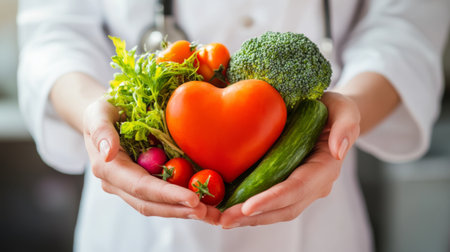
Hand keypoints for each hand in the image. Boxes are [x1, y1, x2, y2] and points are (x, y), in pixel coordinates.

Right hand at [82, 97, 220, 223]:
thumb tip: (108, 152)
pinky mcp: (141, 185)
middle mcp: (118, 184)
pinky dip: (180, 204)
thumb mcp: (98, 112)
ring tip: (210, 213)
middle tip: (208, 212)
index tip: (193, 199)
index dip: (167, 195)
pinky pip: (161, 199)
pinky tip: (202, 204)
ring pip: (157, 206)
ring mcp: (129, 187)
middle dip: (179, 210)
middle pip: (150, 204)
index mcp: (108, 169)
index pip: (141, 187)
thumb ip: (101, 130)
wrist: (103, 117)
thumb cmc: (103, 110)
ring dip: (183, 212)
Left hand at [219, 92, 359, 227]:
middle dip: (254, 217)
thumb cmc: (335, 109)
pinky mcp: (286, 185)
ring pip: (275, 211)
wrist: (330, 116)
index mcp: (325, 168)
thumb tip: (338, 151)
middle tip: (224, 220)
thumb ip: (346, 126)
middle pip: (283, 208)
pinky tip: (228, 210)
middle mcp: (313, 185)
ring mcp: (300, 189)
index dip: (273, 199)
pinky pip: (269, 203)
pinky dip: (249, 211)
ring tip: (221, 220)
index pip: (297, 188)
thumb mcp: (345, 109)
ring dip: (248, 219)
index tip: (248, 207)